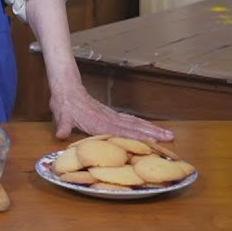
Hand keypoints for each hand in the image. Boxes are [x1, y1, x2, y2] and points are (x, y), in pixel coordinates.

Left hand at [50, 86, 173, 141]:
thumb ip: (63, 125)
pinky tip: (151, 130)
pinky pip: (130, 121)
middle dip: (153, 133)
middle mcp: (109, 119)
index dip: (136, 137)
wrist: (67, 88)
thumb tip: (60, 134)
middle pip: (134, 127)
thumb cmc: (65, 104)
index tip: (151, 142)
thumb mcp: (61, 115)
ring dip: (152, 129)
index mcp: (98, 122)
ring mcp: (112, 116)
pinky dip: (143, 125)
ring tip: (169, 135)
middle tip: (171, 138)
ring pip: (136, 123)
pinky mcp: (111, 115)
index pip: (121, 131)